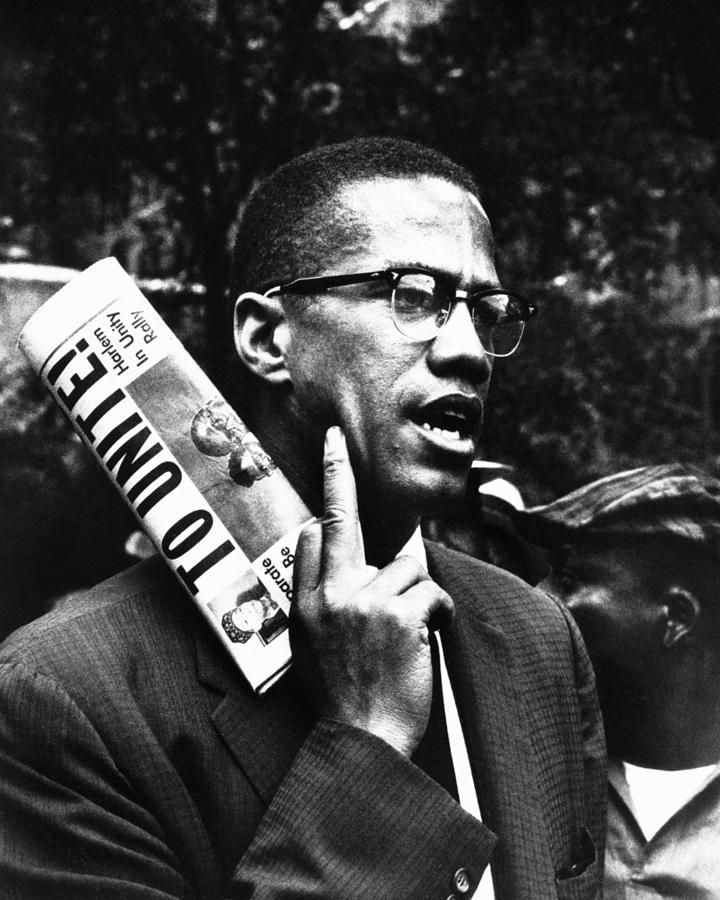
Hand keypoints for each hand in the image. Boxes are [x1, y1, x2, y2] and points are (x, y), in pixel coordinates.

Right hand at [290, 426, 453, 756]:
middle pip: (339, 521)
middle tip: (338, 437)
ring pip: (408, 565)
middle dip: (337, 473)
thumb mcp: (310, 644)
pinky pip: (432, 592)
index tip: (330, 459)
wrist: (364, 739)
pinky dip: (437, 615)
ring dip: (417, 595)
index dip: (326, 502)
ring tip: (407, 632)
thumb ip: (317, 594)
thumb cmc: (343, 692)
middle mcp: (330, 596)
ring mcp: (364, 603)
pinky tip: (424, 639)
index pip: (312, 537)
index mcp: (305, 603)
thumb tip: (328, 546)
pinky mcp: (400, 615)